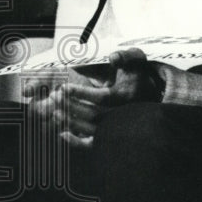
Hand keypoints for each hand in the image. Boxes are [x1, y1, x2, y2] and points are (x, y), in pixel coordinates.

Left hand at [29, 49, 163, 147]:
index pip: (101, 97)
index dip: (81, 93)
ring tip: (54, 111)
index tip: (63, 87)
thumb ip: (125, 56)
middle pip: (94, 115)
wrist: (147, 89)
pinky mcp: (111, 134)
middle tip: (54, 97)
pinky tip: (62, 134)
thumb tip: (113, 58)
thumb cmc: (136, 71)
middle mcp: (123, 114)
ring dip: (71, 122)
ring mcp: (117, 126)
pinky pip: (94, 144)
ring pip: (92, 130)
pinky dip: (78, 142)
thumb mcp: (134, 59)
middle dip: (72, 106)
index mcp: (127, 95)